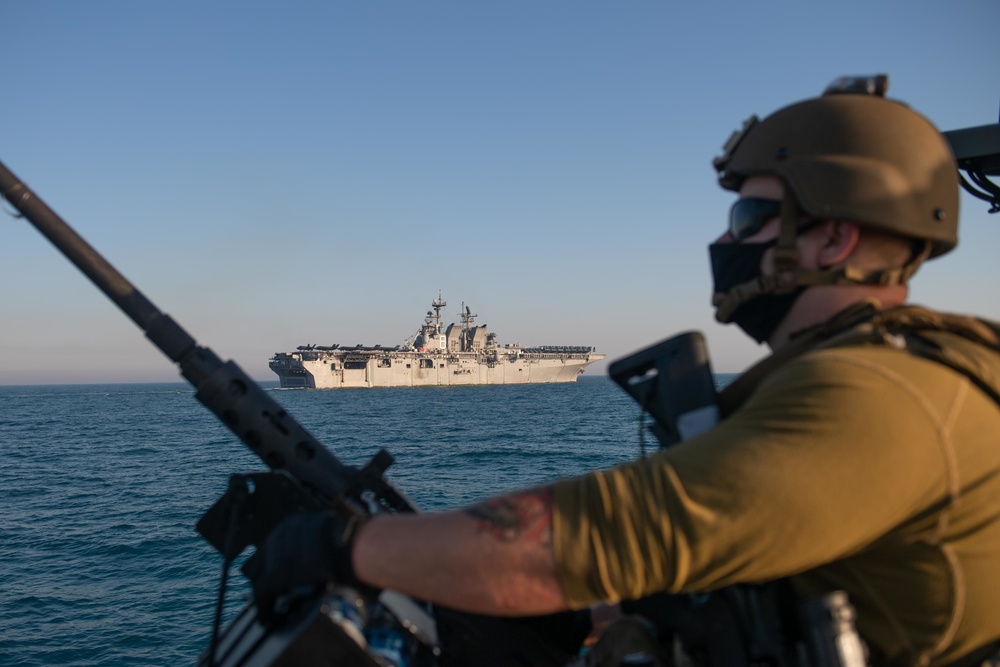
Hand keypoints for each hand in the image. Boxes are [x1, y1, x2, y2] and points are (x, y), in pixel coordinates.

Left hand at [246, 510, 367, 622]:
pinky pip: (262, 596)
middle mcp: (276, 538)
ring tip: (269, 606)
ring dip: (264, 592)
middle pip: (259, 560)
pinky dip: (265, 609)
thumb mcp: (331, 533)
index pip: (273, 545)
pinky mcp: (272, 577)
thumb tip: (333, 550)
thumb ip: (323, 541)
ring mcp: (272, 557)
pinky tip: (269, 618)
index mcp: (291, 525)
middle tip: (273, 590)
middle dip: (264, 574)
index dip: (276, 560)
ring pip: (257, 578)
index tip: (282, 571)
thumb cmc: (348, 540)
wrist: (346, 545)